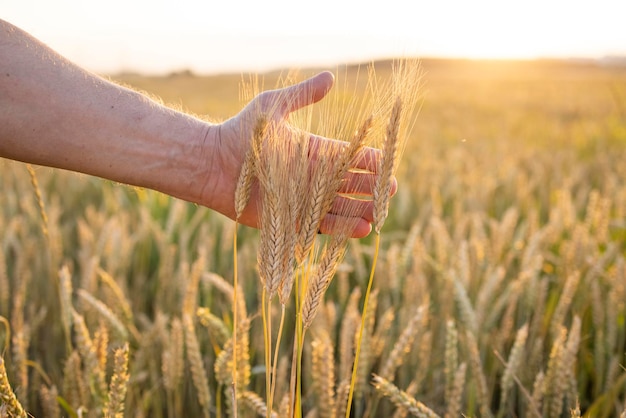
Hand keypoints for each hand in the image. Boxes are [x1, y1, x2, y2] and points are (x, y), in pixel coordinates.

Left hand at [201, 72, 395, 237]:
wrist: (213, 163)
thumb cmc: (241, 133)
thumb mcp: (273, 107)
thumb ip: (302, 95)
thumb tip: (331, 77)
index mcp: (313, 151)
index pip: (349, 157)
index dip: (369, 160)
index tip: (387, 163)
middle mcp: (312, 177)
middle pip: (349, 184)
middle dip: (371, 187)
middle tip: (389, 190)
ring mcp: (302, 200)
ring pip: (340, 207)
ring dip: (361, 210)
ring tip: (380, 214)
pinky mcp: (291, 220)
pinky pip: (321, 227)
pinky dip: (341, 229)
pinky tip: (361, 228)